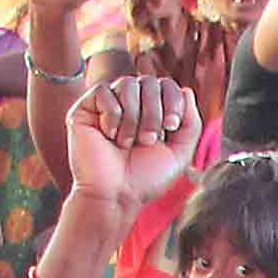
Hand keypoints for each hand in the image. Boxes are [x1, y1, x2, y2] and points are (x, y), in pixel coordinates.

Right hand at [67, 66, 203, 207]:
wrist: (116, 196)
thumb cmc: (145, 179)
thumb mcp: (179, 154)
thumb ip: (191, 124)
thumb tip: (187, 91)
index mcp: (152, 111)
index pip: (167, 85)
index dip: (173, 101)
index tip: (171, 127)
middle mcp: (130, 104)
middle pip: (149, 81)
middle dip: (154, 112)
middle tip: (148, 141)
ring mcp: (107, 104)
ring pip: (127, 84)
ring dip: (133, 117)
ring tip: (128, 143)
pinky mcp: (85, 108)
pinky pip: (103, 91)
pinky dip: (112, 116)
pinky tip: (109, 136)